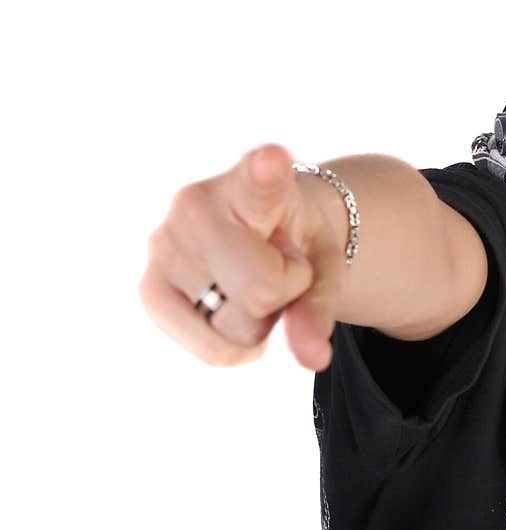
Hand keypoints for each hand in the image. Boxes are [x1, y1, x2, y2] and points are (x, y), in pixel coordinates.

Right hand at [139, 144, 346, 370]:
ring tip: (249, 284)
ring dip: (256, 322)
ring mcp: (162, 246)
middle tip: (275, 267)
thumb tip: (313, 359)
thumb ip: (321, 305)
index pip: (258, 180)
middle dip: (281, 294)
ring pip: (235, 329)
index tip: (272, 160)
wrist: (257, 239)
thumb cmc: (294, 243)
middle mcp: (194, 205)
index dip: (264, 172)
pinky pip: (212, 351)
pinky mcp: (148, 290)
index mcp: (251, 186)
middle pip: (259, 291)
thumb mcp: (323, 266)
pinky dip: (235, 347)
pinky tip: (231, 311)